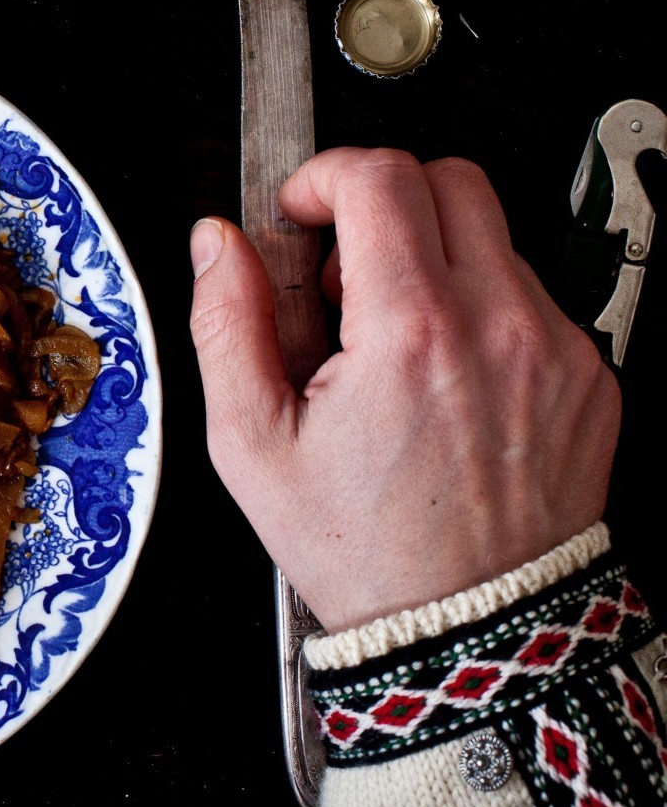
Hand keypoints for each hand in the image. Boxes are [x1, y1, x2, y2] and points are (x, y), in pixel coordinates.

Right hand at [188, 148, 620, 631]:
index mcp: (410, 333)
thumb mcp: (251, 445)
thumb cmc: (361, 549)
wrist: (467, 630)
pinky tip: (438, 379)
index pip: (381, 178)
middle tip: (339, 271)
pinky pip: (530, 299)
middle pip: (451, 178)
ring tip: (386, 343)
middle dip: (382, 201)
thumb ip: (226, 324)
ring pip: (493, 237)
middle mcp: (498, 326)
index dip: (324, 177)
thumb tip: (217, 244)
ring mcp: (556, 348)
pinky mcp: (589, 375)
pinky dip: (477, 312)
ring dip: (432, 260)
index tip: (300, 211)